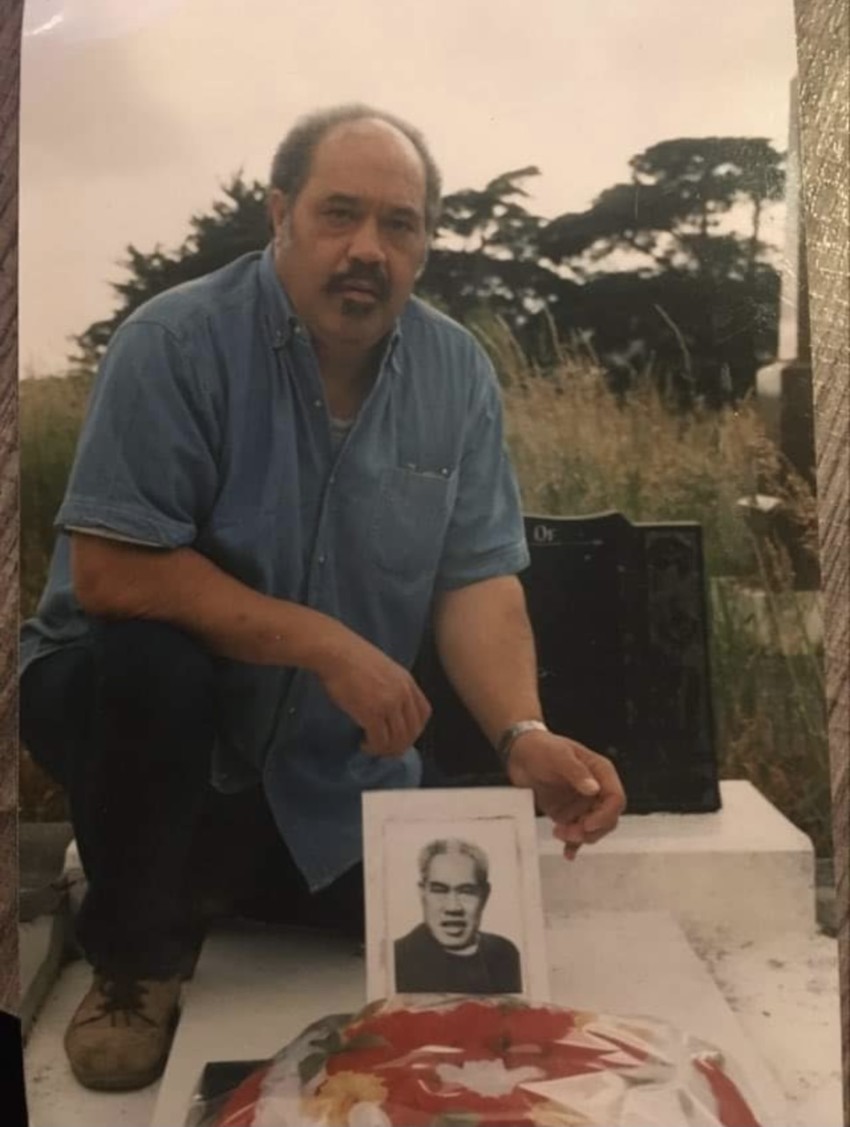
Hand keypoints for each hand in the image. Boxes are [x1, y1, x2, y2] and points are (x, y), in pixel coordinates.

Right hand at [317, 634, 431, 757]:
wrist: (336, 652)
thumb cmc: (351, 657)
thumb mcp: (383, 668)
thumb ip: (392, 687)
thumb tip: (388, 710)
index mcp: (407, 681)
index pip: (424, 713)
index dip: (415, 729)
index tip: (403, 735)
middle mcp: (402, 693)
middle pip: (413, 730)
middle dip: (400, 744)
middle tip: (386, 748)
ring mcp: (389, 704)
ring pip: (398, 739)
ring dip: (386, 749)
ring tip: (373, 747)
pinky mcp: (372, 713)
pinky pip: (380, 740)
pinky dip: (373, 747)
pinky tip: (364, 743)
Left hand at [506, 730, 625, 859]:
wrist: (519, 753)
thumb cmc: (541, 748)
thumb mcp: (558, 756)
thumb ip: (576, 771)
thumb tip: (593, 789)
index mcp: (600, 772)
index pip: (615, 799)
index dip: (605, 815)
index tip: (587, 824)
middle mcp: (596, 790)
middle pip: (608, 818)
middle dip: (592, 830)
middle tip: (569, 831)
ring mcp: (583, 804)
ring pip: (593, 829)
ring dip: (580, 837)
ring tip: (559, 832)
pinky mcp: (568, 814)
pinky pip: (577, 833)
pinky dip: (574, 845)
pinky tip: (568, 853)